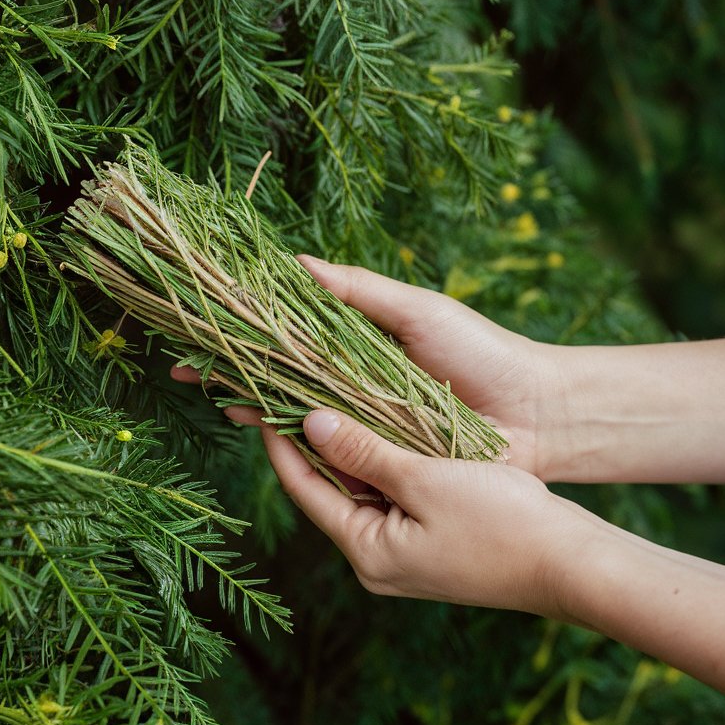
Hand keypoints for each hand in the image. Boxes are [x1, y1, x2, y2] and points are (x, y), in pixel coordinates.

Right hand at [172, 254, 567, 476]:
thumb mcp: (417, 311)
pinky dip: (295, 442)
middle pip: (282, 376)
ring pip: (298, 414)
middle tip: (186, 365)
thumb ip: (357, 293)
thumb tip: (297, 263)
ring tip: (215, 394)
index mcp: (358, 347)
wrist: (539, 412)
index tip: (203, 322)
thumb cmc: (482, 352)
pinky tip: (261, 430)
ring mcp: (364, 426)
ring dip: (253, 403)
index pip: (288, 335)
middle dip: (234, 369)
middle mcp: (353, 386)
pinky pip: (331, 452)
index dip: (246, 330)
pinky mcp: (379, 461)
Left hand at [260, 406, 579, 613]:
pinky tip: (380, 421)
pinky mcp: (433, 540)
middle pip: (330, 489)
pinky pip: (394, 494)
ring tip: (328, 393)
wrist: (573, 564)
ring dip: (350, 445)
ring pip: (364, 488)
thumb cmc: (502, 524)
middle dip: (312, 440)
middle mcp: (378, 559)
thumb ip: (363, 450)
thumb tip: (309, 422)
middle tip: (290, 388)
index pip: (303, 489)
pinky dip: (384, 459)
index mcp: (367, 552)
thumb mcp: (423, 479)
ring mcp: (406, 552)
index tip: (262, 400)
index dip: (280, 442)